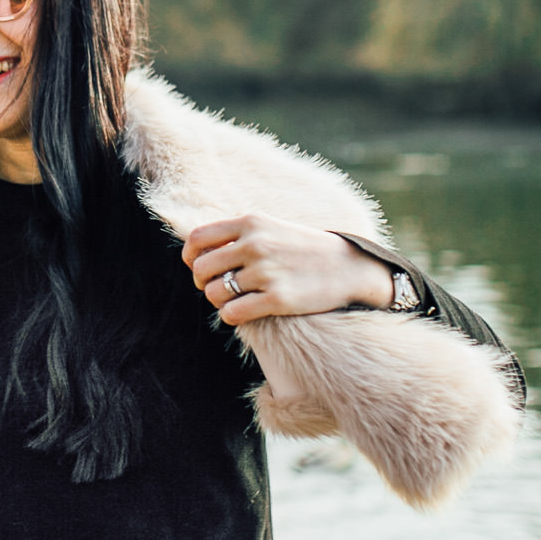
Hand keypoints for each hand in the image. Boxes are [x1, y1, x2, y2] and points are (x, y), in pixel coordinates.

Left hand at [183, 214, 394, 324]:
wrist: (349, 267)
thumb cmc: (305, 249)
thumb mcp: (271, 228)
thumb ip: (238, 235)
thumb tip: (199, 252)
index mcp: (251, 222)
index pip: (197, 238)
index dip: (190, 257)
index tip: (198, 267)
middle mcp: (255, 244)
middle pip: (201, 269)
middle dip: (203, 283)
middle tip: (218, 288)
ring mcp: (266, 271)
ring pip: (215, 294)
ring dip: (219, 301)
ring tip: (234, 300)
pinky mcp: (278, 299)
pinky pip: (232, 313)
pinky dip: (231, 316)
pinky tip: (243, 312)